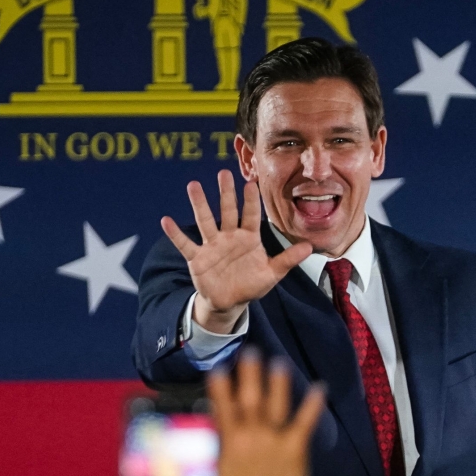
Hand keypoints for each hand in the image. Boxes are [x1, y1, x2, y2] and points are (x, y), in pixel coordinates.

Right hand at [161, 170, 311, 333]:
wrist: (230, 301)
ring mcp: (212, 246)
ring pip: (205, 221)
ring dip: (199, 204)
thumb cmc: (251, 284)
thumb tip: (310, 247)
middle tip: (223, 173)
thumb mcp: (272, 273)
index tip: (250, 183)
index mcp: (248, 238)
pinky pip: (186, 244)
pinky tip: (165, 220)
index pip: (250, 216)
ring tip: (193, 185)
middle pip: (227, 211)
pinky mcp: (197, 258)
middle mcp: (229, 237)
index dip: (250, 201)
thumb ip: (288, 259)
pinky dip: (175, 234)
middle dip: (225, 193)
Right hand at [208, 352, 325, 475]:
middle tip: (251, 352)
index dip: (220, 388)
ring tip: (279, 362)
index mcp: (229, 444)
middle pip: (249, 398)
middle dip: (250, 374)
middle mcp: (250, 436)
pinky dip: (313, 404)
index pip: (222, 409)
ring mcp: (274, 440)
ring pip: (275, 404)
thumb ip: (213, 457)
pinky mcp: (295, 449)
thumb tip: (206, 441)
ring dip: (277, 382)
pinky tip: (321, 387)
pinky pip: (305, 422)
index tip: (218, 370)